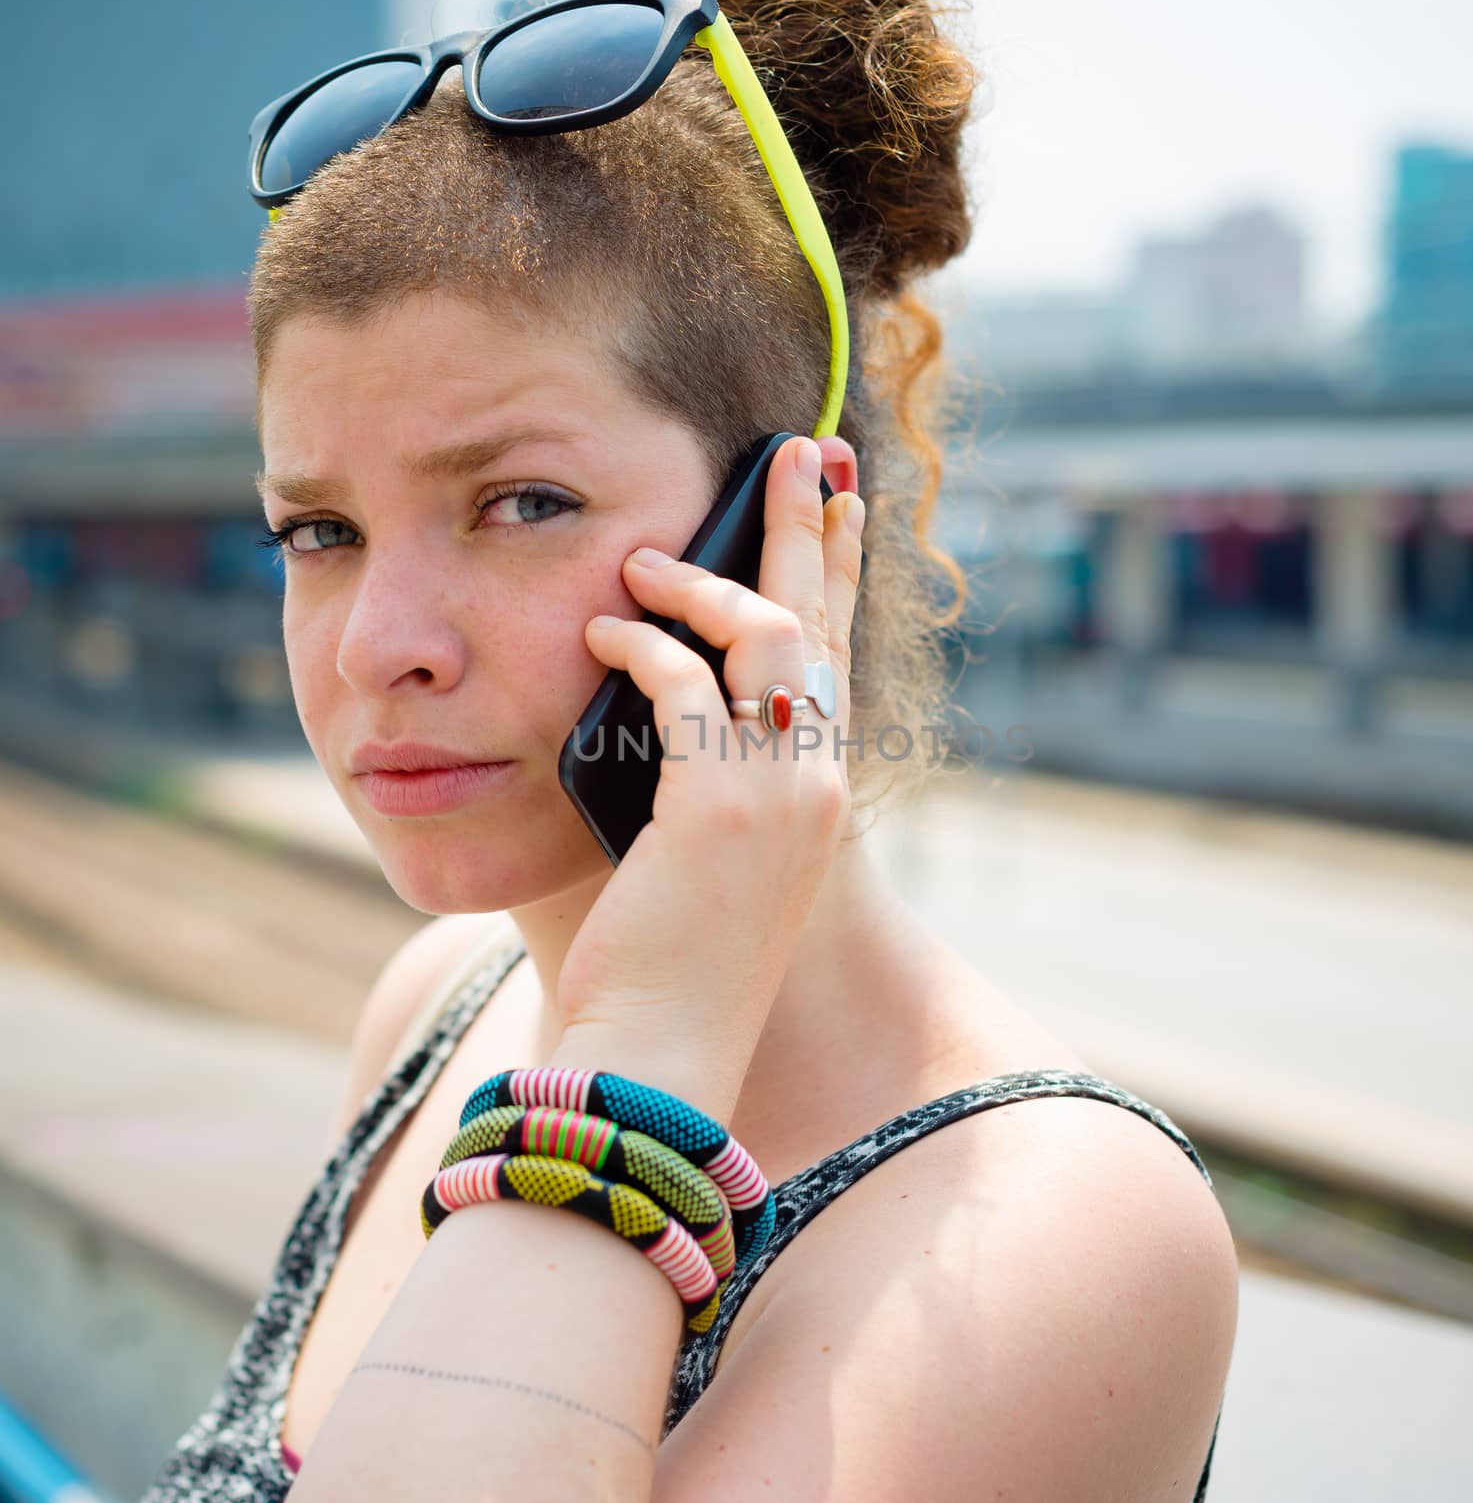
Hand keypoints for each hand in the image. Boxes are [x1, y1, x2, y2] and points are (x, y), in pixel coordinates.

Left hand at [551, 435, 865, 1102]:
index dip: (840, 575)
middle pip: (820, 623)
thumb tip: (646, 690)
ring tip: (641, 556)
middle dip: (811, 527)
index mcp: (816, 791)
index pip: (837, 658)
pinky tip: (600, 630)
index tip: (841, 506)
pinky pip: (684, 688)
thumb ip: (698, 773)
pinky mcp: (721, 809)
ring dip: (702, 583)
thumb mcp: (702, 853)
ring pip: (764, 638)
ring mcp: (780, 796)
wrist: (661, 1051)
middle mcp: (816, 783)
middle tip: (804, 451)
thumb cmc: (666, 958)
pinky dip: (640, 648)